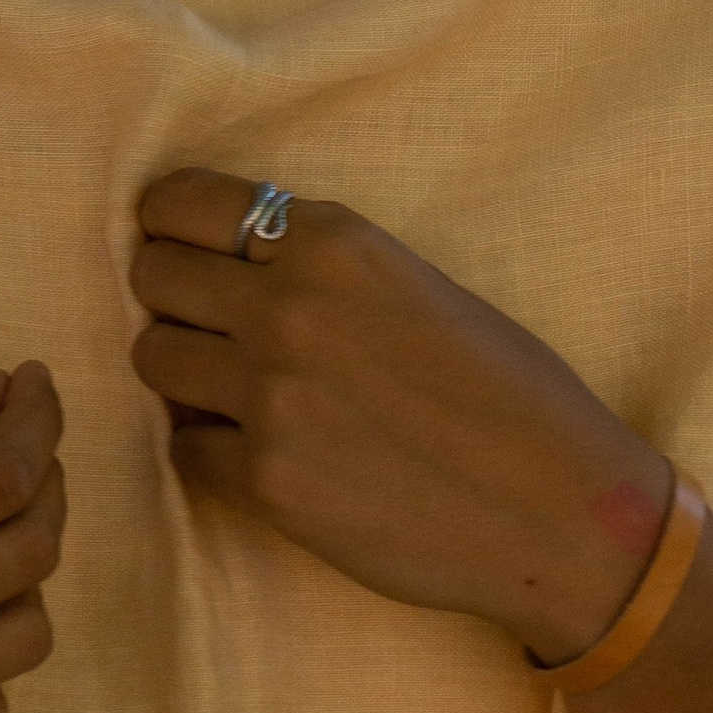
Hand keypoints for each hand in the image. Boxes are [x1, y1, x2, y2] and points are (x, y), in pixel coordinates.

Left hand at [128, 173, 665, 664]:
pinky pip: (185, 444)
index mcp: (334, 241)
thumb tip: (226, 263)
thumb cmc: (510, 394)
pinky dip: (213, 448)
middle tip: (210, 327)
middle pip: (153, 274)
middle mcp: (290, 307)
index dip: (169, 226)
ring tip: (236, 391)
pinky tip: (271, 454)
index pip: (180, 202)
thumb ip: (321, 266)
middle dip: (172, 298)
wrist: (561, 510)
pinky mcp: (265, 481)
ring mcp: (271, 396)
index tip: (181, 248)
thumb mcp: (418, 285)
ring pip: (152, 357)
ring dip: (183, 372)